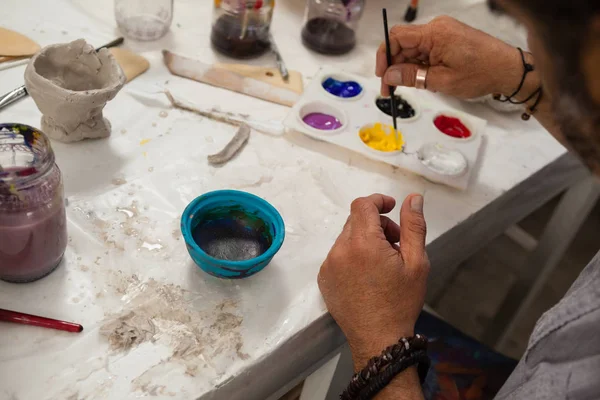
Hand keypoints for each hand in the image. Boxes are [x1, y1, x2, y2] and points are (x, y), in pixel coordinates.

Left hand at [318, 194, 429, 368]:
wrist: (378, 339)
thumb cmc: (401, 302)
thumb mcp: (416, 262)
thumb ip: (413, 226)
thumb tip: (412, 198)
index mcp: (363, 243)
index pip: (363, 205)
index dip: (379, 201)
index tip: (392, 208)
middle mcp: (340, 250)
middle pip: (356, 220)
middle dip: (377, 224)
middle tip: (396, 244)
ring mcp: (329, 265)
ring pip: (347, 238)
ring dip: (365, 240)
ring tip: (383, 263)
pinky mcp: (324, 278)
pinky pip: (338, 255)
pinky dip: (353, 256)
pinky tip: (368, 276)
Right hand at [376, 16, 521, 98]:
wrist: (509, 69)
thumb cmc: (481, 73)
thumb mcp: (442, 81)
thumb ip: (412, 77)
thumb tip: (389, 76)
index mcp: (434, 33)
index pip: (397, 37)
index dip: (384, 56)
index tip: (382, 76)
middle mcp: (437, 27)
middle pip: (403, 43)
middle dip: (393, 66)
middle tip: (390, 90)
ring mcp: (443, 32)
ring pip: (413, 48)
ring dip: (405, 67)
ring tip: (405, 87)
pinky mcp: (448, 38)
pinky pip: (424, 49)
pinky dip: (418, 64)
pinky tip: (419, 79)